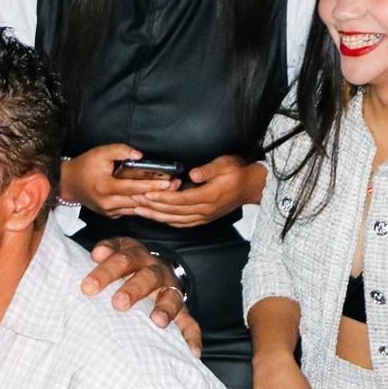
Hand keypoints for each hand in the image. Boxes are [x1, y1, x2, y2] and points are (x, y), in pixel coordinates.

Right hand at [62, 144, 176, 218]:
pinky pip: (131, 211)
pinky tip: (156, 199)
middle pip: (138, 200)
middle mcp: (107, 202)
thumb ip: (120, 150)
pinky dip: (143, 205)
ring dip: (154, 201)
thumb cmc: (84, 166)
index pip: (133, 187)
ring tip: (171, 192)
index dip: (151, 185)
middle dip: (159, 194)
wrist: (68, 184)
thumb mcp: (100, 153)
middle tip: (177, 186)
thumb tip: (140, 155)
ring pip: (137, 208)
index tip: (168, 182)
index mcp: (105, 187)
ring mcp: (109, 211)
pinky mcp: (111, 215)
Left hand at [82, 238, 197, 352]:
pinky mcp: (181, 309)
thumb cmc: (123, 265)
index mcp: (136, 256)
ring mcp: (170, 289)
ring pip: (171, 296)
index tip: (88, 287)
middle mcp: (156, 270)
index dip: (106, 271)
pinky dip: (191, 336)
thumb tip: (98, 252)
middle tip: (119, 304)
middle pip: (148, 276)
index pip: (123, 259)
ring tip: (158, 321)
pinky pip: (190, 323)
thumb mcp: (115, 252)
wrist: (153, 267)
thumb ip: (106, 250)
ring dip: (165, 308)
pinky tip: (192, 351)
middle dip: (133, 289)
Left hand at [130, 155, 265, 228]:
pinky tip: (156, 217)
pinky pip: (182, 224)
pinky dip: (167, 221)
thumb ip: (208, 170)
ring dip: (156, 216)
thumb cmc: (238, 172)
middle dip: (152, 207)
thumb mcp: (226, 164)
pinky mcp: (204, 219)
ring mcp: (204, 217)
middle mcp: (205, 210)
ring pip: (175, 220)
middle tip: (134, 201)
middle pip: (173, 212)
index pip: (179, 200)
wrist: (252, 187)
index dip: (161, 198)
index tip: (145, 193)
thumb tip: (193, 174)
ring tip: (139, 210)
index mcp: (208, 196)